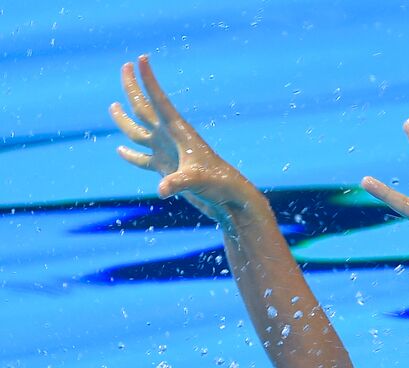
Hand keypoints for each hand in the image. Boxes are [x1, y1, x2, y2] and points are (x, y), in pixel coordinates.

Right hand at [111, 56, 258, 219]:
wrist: (229, 200)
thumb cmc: (219, 184)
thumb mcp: (196, 181)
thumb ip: (177, 183)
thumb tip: (162, 189)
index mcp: (179, 131)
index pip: (159, 100)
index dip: (149, 80)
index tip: (141, 59)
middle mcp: (170, 138)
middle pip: (144, 109)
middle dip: (133, 89)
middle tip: (125, 67)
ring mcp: (167, 153)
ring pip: (138, 133)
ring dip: (124, 121)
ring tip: (113, 106)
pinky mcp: (166, 169)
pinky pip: (142, 160)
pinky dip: (131, 156)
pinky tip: (121, 150)